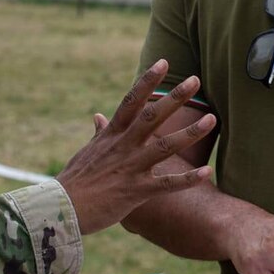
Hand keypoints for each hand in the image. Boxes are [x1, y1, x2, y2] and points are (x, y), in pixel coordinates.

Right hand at [57, 59, 215, 233]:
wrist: (62, 210)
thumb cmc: (75, 181)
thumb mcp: (87, 152)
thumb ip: (99, 134)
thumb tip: (98, 116)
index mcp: (112, 135)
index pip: (131, 101)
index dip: (147, 81)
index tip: (163, 62)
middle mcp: (123, 146)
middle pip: (152, 116)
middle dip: (175, 98)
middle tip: (196, 79)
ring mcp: (131, 168)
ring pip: (165, 147)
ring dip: (189, 133)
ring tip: (212, 119)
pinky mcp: (136, 191)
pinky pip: (167, 184)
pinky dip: (187, 179)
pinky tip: (206, 171)